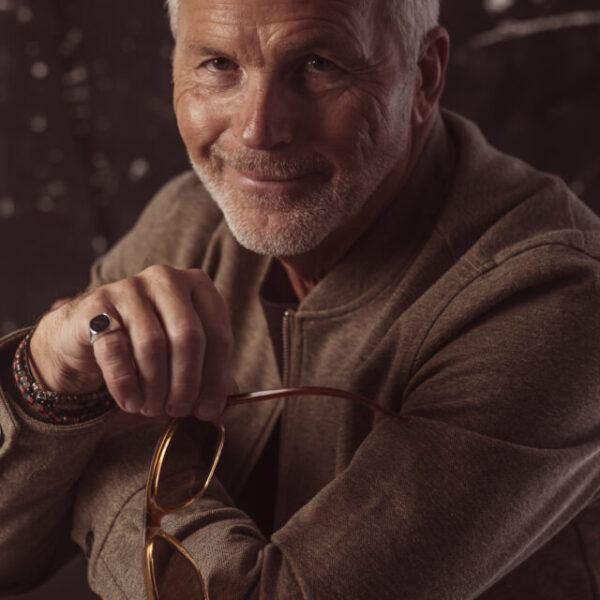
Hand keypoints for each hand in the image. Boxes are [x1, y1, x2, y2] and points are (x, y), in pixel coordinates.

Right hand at [29, 265, 235, 419]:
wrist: (88, 335)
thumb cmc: (148, 346)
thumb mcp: (185, 359)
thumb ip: (210, 380)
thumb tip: (224, 408)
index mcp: (198, 285)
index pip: (219, 334)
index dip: (217, 378)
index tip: (209, 410)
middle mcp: (166, 279)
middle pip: (188, 337)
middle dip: (186, 383)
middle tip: (178, 410)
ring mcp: (129, 288)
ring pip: (152, 344)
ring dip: (156, 387)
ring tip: (153, 408)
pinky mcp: (96, 306)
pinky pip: (116, 351)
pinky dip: (126, 384)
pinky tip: (131, 402)